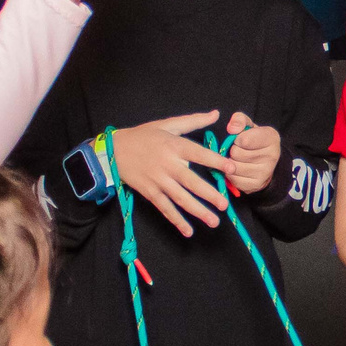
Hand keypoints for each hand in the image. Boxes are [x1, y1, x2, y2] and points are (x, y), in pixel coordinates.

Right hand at [112, 111, 239, 237]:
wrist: (114, 150)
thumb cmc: (144, 135)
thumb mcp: (168, 124)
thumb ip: (194, 121)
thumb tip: (216, 114)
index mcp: (174, 146)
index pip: (198, 154)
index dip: (215, 161)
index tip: (231, 169)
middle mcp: (167, 164)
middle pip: (191, 181)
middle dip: (209, 194)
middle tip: (225, 205)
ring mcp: (158, 181)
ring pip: (180, 198)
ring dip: (198, 211)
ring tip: (214, 221)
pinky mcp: (150, 192)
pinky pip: (165, 208)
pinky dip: (177, 221)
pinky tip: (189, 231)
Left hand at [222, 114, 281, 196]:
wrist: (264, 163)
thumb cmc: (253, 141)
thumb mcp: (248, 126)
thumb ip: (239, 120)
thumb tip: (231, 128)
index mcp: (271, 138)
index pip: (244, 139)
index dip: (237, 138)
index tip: (241, 139)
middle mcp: (272, 156)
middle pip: (236, 153)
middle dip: (233, 150)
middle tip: (239, 151)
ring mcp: (265, 173)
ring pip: (233, 167)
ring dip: (230, 162)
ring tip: (238, 159)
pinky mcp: (255, 185)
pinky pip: (233, 179)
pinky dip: (231, 174)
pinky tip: (237, 169)